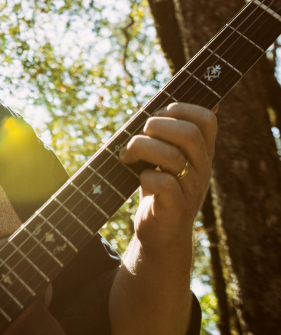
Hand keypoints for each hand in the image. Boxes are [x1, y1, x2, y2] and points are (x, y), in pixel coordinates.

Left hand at [119, 102, 216, 253]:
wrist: (160, 233)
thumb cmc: (158, 187)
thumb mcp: (166, 157)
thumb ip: (167, 133)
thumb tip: (168, 101)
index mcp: (202, 152)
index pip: (207, 120)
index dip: (181, 109)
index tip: (160, 115)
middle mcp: (202, 169)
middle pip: (188, 133)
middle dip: (157, 126)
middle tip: (140, 137)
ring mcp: (191, 189)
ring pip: (172, 156)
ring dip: (141, 148)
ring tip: (128, 156)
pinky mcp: (176, 208)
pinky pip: (163, 183)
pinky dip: (145, 177)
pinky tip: (140, 180)